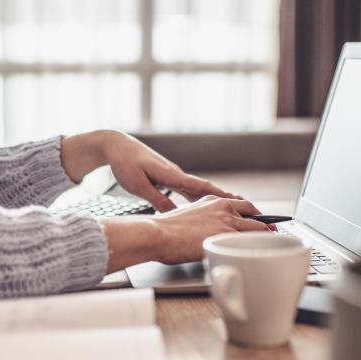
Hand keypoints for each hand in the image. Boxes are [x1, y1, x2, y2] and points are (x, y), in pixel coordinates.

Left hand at [60, 130, 238, 211]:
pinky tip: (202, 202)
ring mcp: (172, 174)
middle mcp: (175, 173)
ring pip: (196, 188)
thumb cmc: (125, 164)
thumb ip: (157, 199)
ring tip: (230, 205)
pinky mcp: (166, 176)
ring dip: (213, 196)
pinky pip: (187, 187)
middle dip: (223, 196)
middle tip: (244, 204)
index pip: (200, 186)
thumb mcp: (138, 185)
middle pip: (204, 188)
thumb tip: (174, 214)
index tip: (236, 201)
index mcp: (171, 174)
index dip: (219, 194)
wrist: (116, 145)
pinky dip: (198, 195)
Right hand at [100, 196, 272, 272]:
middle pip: (254, 213)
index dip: (253, 213)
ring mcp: (226, 221)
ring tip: (274, 244)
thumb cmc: (162, 231)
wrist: (156, 234)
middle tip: (272, 231)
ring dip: (267, 236)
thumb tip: (200, 234)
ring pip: (257, 227)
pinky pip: (251, 241)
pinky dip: (260, 247)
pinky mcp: (226, 236)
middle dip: (266, 223)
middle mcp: (222, 207)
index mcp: (212, 201)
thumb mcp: (185, 218)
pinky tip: (264, 255)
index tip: (258, 219)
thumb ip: (200, 223)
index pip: (240, 204)